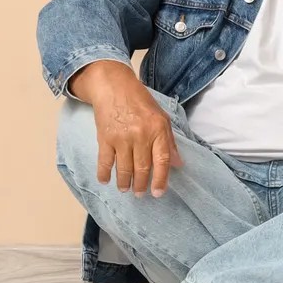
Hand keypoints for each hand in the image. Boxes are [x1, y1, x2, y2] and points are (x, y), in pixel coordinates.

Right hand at [71, 60, 179, 197]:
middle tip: (140, 194)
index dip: (161, 179)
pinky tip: (105, 181)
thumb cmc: (141, 103)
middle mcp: (141, 135)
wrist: (114, 88)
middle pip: (142, 167)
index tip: (158, 193)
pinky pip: (104, 161)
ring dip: (124, 182)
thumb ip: (169, 142)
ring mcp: (122, 137)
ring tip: (125, 189)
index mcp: (158, 130)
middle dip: (141, 184)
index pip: (162, 160)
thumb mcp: (162, 118)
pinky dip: (104, 173)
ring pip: (124, 167)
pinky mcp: (104, 137)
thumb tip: (178, 164)